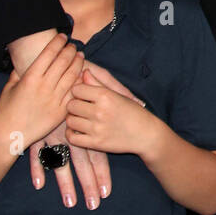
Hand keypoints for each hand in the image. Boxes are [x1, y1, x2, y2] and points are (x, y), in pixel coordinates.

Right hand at [0, 33, 81, 158]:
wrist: (9, 136)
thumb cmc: (6, 111)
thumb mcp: (9, 87)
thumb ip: (19, 71)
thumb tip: (27, 59)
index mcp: (30, 78)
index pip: (49, 53)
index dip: (58, 42)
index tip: (62, 36)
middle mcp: (44, 86)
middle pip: (64, 61)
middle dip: (70, 49)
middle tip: (73, 46)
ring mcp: (54, 99)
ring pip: (72, 74)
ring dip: (78, 62)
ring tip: (80, 55)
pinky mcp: (61, 111)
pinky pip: (75, 92)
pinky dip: (80, 81)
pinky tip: (82, 74)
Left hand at [29, 61, 142, 204]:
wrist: (145, 134)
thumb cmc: (132, 111)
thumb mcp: (117, 94)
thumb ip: (97, 83)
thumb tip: (83, 72)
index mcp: (105, 96)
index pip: (76, 90)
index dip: (77, 91)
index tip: (82, 95)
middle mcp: (100, 111)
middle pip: (71, 105)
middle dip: (74, 105)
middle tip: (80, 107)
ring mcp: (97, 128)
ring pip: (70, 121)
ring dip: (73, 119)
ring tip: (80, 119)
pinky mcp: (96, 143)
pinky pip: (72, 138)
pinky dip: (72, 134)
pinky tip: (78, 130)